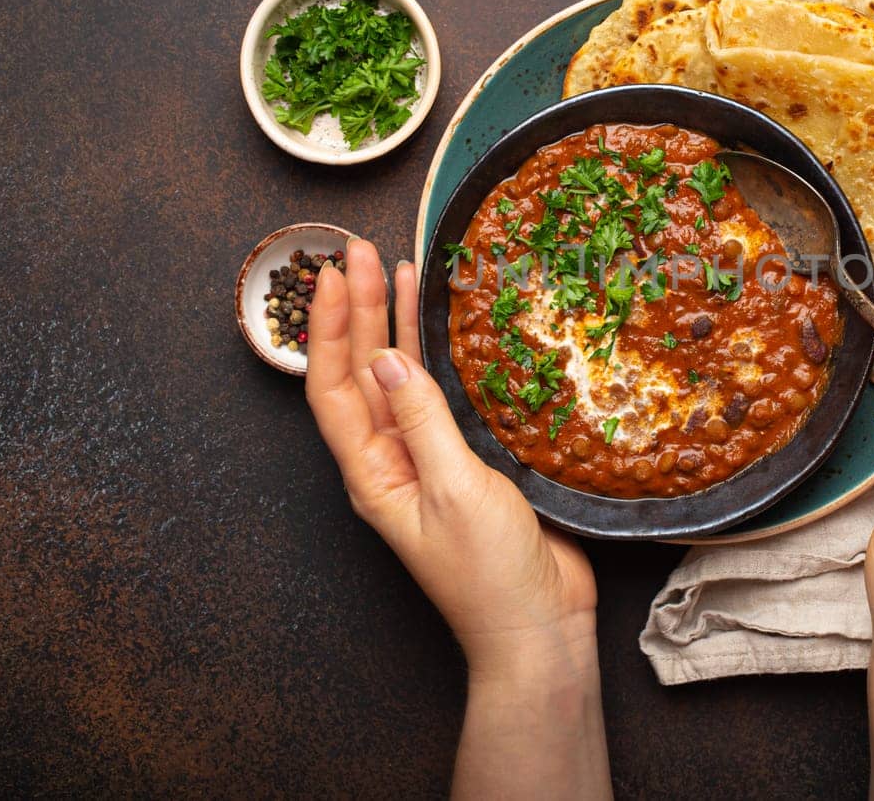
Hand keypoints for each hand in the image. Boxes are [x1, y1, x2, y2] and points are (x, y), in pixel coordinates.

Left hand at [306, 241, 608, 799]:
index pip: (334, 387)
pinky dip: (444, 354)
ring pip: (405, 378)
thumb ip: (422, 421)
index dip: (334, 327)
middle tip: (363, 249)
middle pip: (364, 373)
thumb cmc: (488, 574)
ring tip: (401, 268)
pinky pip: (447, 396)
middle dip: (362, 310)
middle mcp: (393, 460)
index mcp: (372, 473)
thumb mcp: (452, 490)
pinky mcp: (471, 461)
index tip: (340, 272)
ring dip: (399, 324)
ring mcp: (431, 460)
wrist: (539, 625)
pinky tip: (450, 322)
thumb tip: (385, 359)